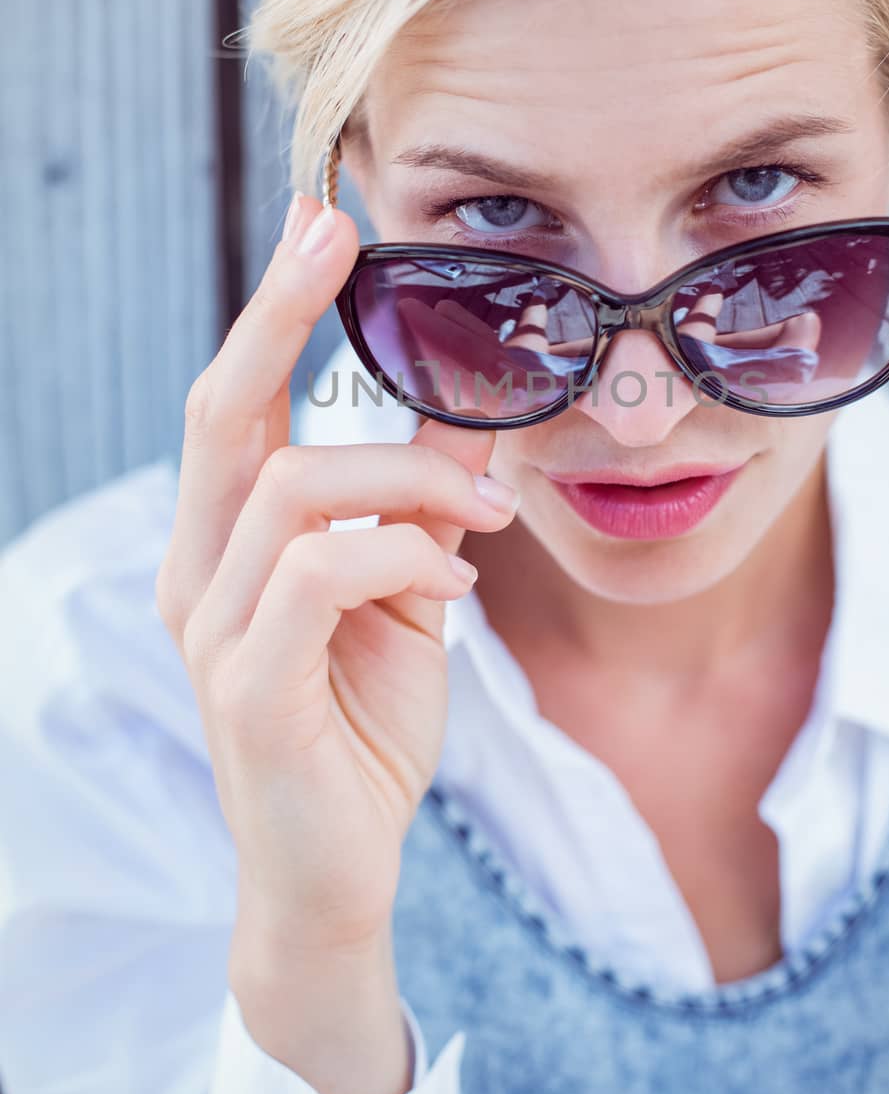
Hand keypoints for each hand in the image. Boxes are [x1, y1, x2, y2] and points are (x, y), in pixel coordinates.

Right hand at [154, 194, 520, 1093]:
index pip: (234, 404)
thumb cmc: (361, 724)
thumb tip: (475, 403)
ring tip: (483, 519)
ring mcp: (214, 630)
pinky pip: (323, 574)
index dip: (270, 309)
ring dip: (409, 483)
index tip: (317, 221)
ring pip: (295, 489)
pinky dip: (404, 556)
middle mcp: (200, 572)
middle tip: (335, 235)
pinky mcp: (249, 687)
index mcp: (228, 542)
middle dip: (276, 313)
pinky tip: (455, 583)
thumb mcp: (407, 588)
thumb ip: (424, 498)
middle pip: (221, 415)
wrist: (338, 872)